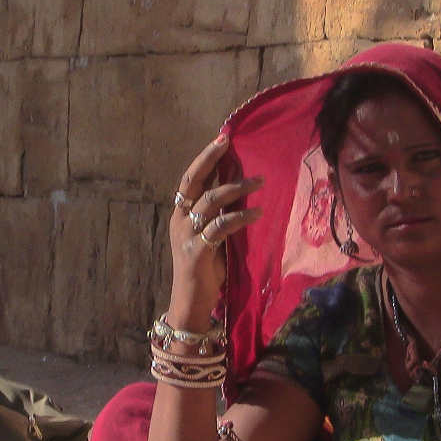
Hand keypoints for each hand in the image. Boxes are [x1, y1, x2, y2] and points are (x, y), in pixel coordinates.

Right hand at [166, 134, 262, 326]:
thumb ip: (217, 215)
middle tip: (229, 143)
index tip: (222, 139)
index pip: (190, 179)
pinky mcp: (197, 251)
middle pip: (194, 182)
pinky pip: (221, 226)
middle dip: (211, 159)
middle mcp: (180, 220)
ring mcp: (187, 235)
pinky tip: (257, 212)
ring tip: (260, 180)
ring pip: (211, 201)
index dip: (205, 158)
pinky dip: (241, 217)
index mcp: (180, 214)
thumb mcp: (209, 236)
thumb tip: (239, 190)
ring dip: (237, 188)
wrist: (191, 301)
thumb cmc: (204, 269)